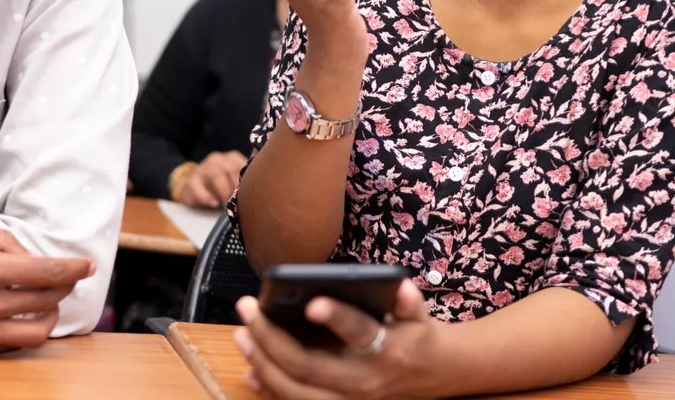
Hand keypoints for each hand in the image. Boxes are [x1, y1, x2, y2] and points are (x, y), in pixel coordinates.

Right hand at [0, 213, 93, 355]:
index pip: (44, 272)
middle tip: (68, 278)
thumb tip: (30, 255)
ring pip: (35, 332)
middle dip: (65, 289)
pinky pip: (11, 346)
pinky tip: (24, 317)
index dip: (72, 269)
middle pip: (46, 301)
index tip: (87, 265)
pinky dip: (26, 332)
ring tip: (48, 301)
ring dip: (51, 315)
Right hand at [172, 151, 245, 207]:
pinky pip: (197, 186)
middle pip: (230, 169)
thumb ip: (247, 180)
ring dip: (223, 191)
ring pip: (215, 174)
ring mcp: (202, 168)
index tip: (252, 194)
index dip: (248, 180)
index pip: (243, 165)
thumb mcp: (234, 180)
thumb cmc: (221, 185)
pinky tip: (213, 203)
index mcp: (231, 158)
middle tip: (240, 201)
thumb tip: (263, 190)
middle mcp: (217, 159)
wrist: (194, 186)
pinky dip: (206, 196)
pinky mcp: (191, 181)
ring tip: (227, 203)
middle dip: (236, 186)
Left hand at [234, 280, 435, 399]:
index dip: (337, 318)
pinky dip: (270, 388)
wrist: (433, 376)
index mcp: (387, 351)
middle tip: (247, 309)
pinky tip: (249, 370)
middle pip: (309, 365)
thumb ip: (407, 301)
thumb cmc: (418, 338)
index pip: (360, 333)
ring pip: (295, 391)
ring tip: (241, 335)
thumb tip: (399, 286)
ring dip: (263, 364)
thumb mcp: (420, 315)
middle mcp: (364, 381)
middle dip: (272, 338)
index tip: (313, 303)